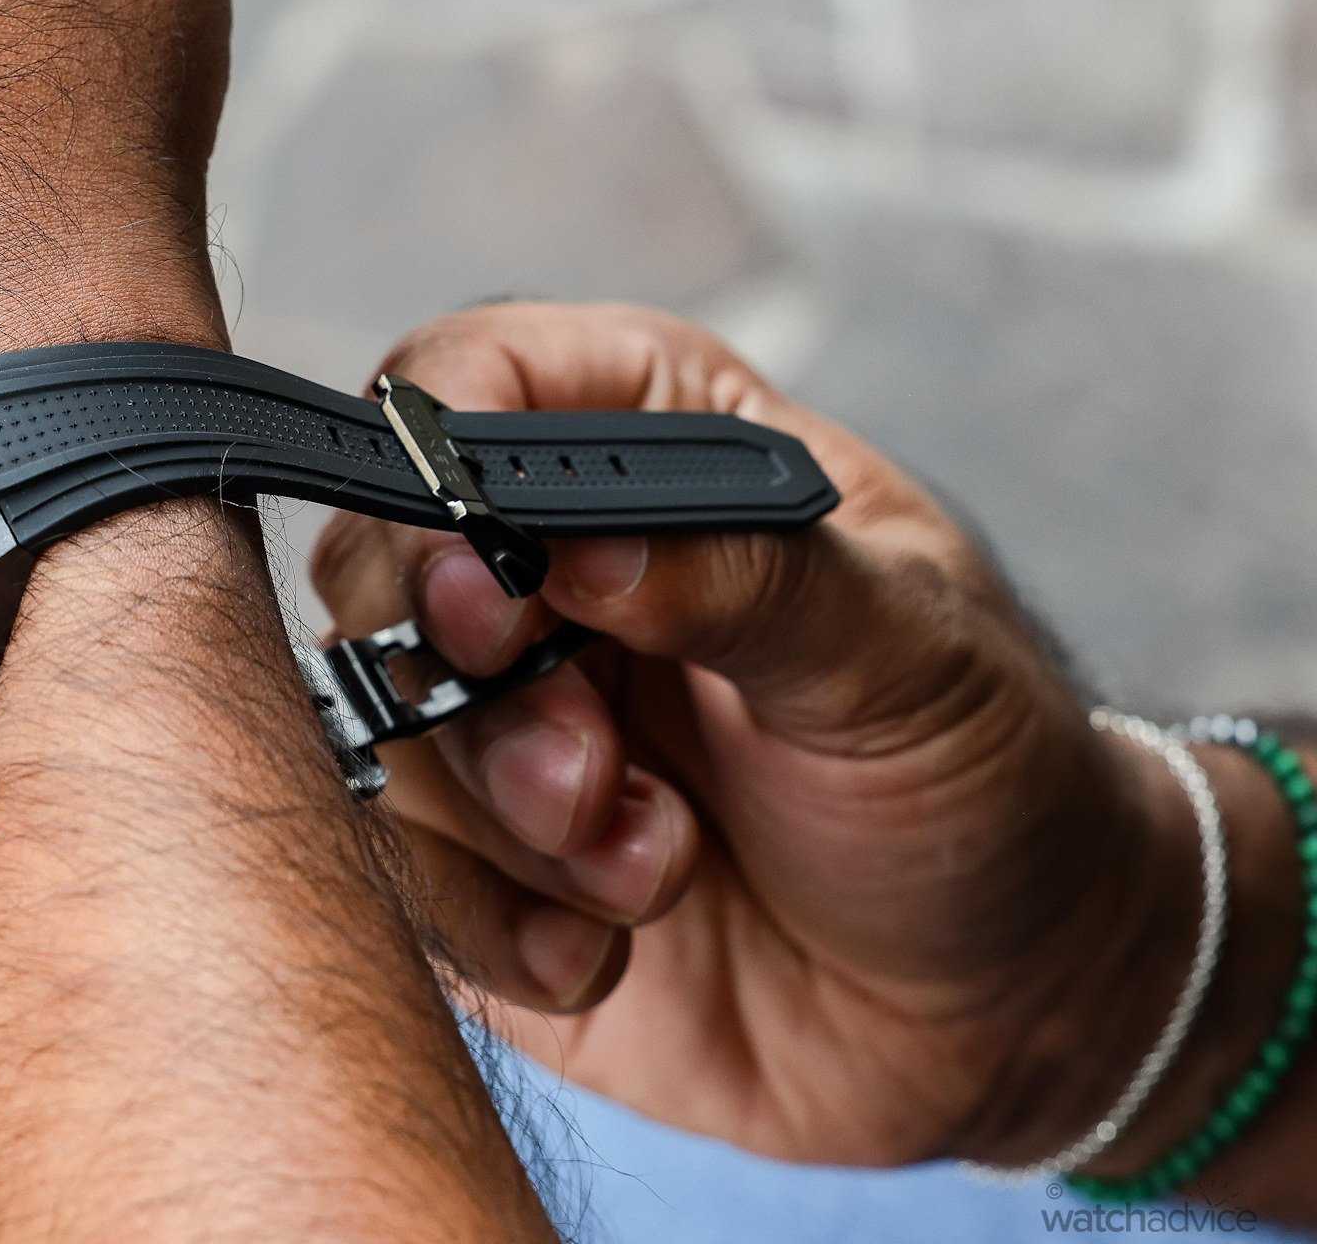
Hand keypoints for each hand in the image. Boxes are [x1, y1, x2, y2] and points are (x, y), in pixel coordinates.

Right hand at [312, 301, 1221, 1167]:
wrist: (1002, 1010)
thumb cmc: (984, 785)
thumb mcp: (908, 658)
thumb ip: (747, 579)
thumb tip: (581, 546)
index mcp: (662, 449)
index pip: (477, 378)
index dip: (443, 466)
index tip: (491, 584)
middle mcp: (559, 569)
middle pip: (389, 562)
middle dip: (480, 686)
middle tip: (587, 769)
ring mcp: (512, 713)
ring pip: (386, 726)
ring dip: (512, 821)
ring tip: (658, 865)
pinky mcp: (483, 855)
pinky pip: (402, 870)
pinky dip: (493, 923)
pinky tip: (605, 946)